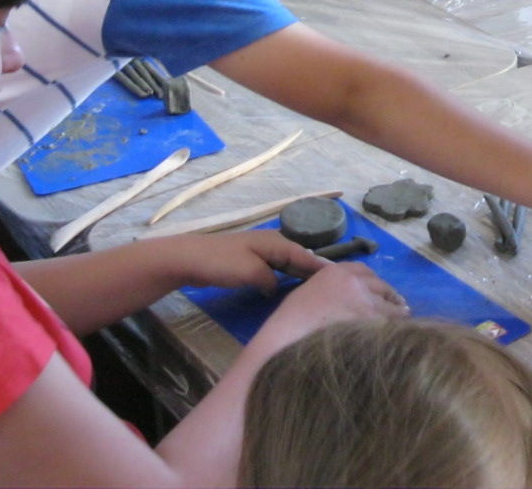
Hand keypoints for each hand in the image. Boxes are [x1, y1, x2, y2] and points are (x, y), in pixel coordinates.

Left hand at [156, 230, 324, 295]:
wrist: (187, 258)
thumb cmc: (221, 263)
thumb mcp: (251, 272)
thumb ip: (271, 280)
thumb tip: (277, 286)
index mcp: (276, 243)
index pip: (306, 256)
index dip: (323, 267)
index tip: (343, 277)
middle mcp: (271, 244)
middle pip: (299, 258)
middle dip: (315, 270)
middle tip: (335, 287)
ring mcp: (259, 252)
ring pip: (287, 263)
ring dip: (300, 274)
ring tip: (316, 289)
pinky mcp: (248, 262)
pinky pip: (275, 269)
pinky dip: (285, 276)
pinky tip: (287, 288)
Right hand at [250, 263, 408, 358]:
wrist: (286, 342)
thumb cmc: (289, 324)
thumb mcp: (307, 294)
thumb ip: (330, 290)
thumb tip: (347, 300)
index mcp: (336, 272)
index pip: (365, 271)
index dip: (374, 283)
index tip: (380, 292)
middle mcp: (355, 283)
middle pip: (382, 286)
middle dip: (389, 298)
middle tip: (396, 309)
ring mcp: (365, 303)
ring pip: (392, 306)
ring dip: (395, 316)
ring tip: (400, 326)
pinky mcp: (372, 324)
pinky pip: (392, 326)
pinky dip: (395, 331)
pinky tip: (394, 339)